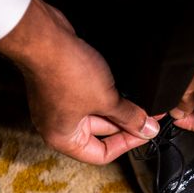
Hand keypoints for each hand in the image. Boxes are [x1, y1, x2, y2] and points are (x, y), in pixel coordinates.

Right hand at [0, 0, 159, 163]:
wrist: (45, 37)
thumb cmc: (65, 72)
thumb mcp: (106, 100)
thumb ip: (130, 117)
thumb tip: (147, 129)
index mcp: (63, 138)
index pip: (101, 155)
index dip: (126, 144)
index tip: (144, 131)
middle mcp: (57, 125)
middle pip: (100, 133)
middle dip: (125, 122)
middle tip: (148, 113)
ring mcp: (59, 104)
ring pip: (96, 112)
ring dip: (117, 107)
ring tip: (139, 99)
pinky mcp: (62, 85)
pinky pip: (89, 96)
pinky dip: (106, 93)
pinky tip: (124, 85)